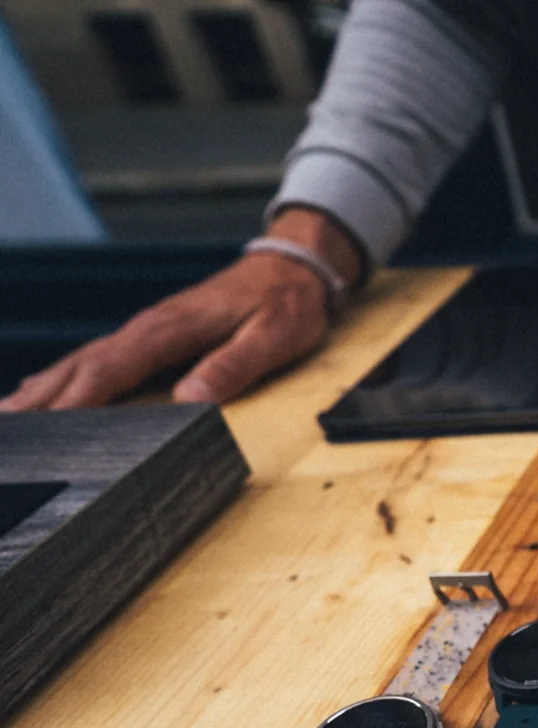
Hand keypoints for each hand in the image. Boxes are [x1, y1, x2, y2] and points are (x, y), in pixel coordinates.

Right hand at [0, 208, 358, 411]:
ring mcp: (145, 330)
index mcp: (171, 328)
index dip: (80, 399)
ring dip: (43, 389)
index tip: (51, 426)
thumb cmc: (284, 304)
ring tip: (8, 417)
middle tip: (12, 430)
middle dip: (44, 399)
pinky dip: (63, 377)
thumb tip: (193, 397)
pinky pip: (97, 359)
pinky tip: (40, 393)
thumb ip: (234, 365)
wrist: (290, 268)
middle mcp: (148, 327)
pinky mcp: (150, 336)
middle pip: (84, 366)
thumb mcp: (273, 336)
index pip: (114, 367)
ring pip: (82, 361)